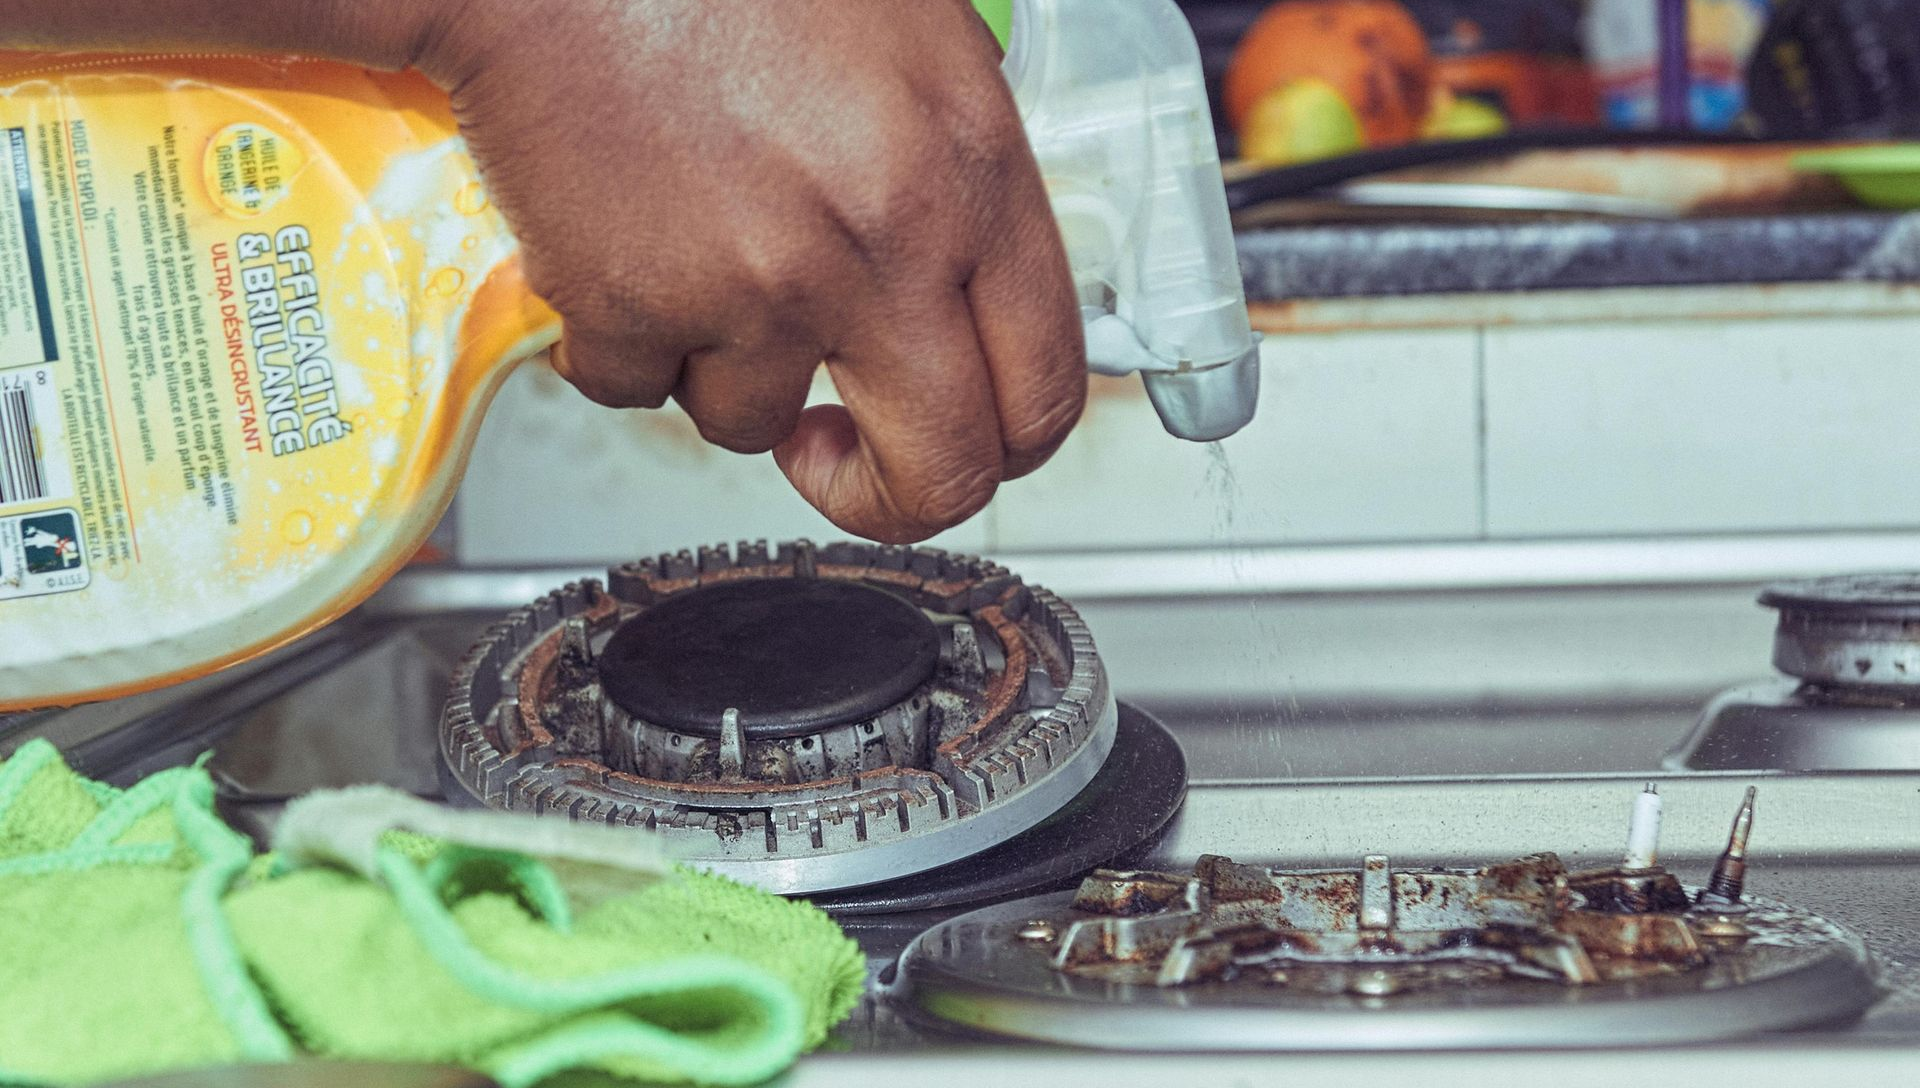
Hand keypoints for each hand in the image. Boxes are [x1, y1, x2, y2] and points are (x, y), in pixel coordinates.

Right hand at [416, 0, 1085, 542]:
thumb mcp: (916, 47)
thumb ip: (960, 181)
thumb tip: (974, 295)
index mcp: (968, 174)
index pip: (1046, 389)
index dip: (1008, 445)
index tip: (965, 444)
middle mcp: (877, 246)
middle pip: (938, 474)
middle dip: (887, 495)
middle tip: (841, 457)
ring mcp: (754, 288)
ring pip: (754, 425)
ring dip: (726, 371)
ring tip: (699, 258)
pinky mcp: (631, 306)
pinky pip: (635, 389)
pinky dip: (624, 343)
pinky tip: (628, 247)